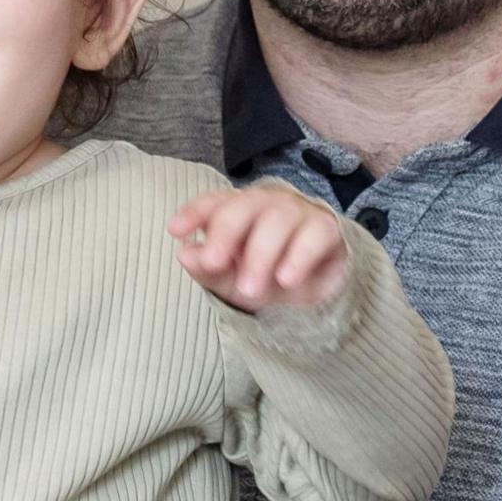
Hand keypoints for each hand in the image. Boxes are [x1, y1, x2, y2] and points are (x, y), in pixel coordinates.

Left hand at [169, 184, 350, 311]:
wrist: (317, 297)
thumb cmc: (266, 280)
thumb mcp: (231, 281)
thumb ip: (209, 269)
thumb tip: (184, 254)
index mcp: (237, 211)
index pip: (213, 203)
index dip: (194, 213)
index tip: (175, 230)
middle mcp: (266, 204)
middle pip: (243, 207)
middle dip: (225, 234)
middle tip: (214, 263)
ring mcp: (298, 212)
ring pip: (278, 219)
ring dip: (260, 255)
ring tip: (250, 289)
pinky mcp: (327, 228)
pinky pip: (315, 234)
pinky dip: (299, 257)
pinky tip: (286, 279)